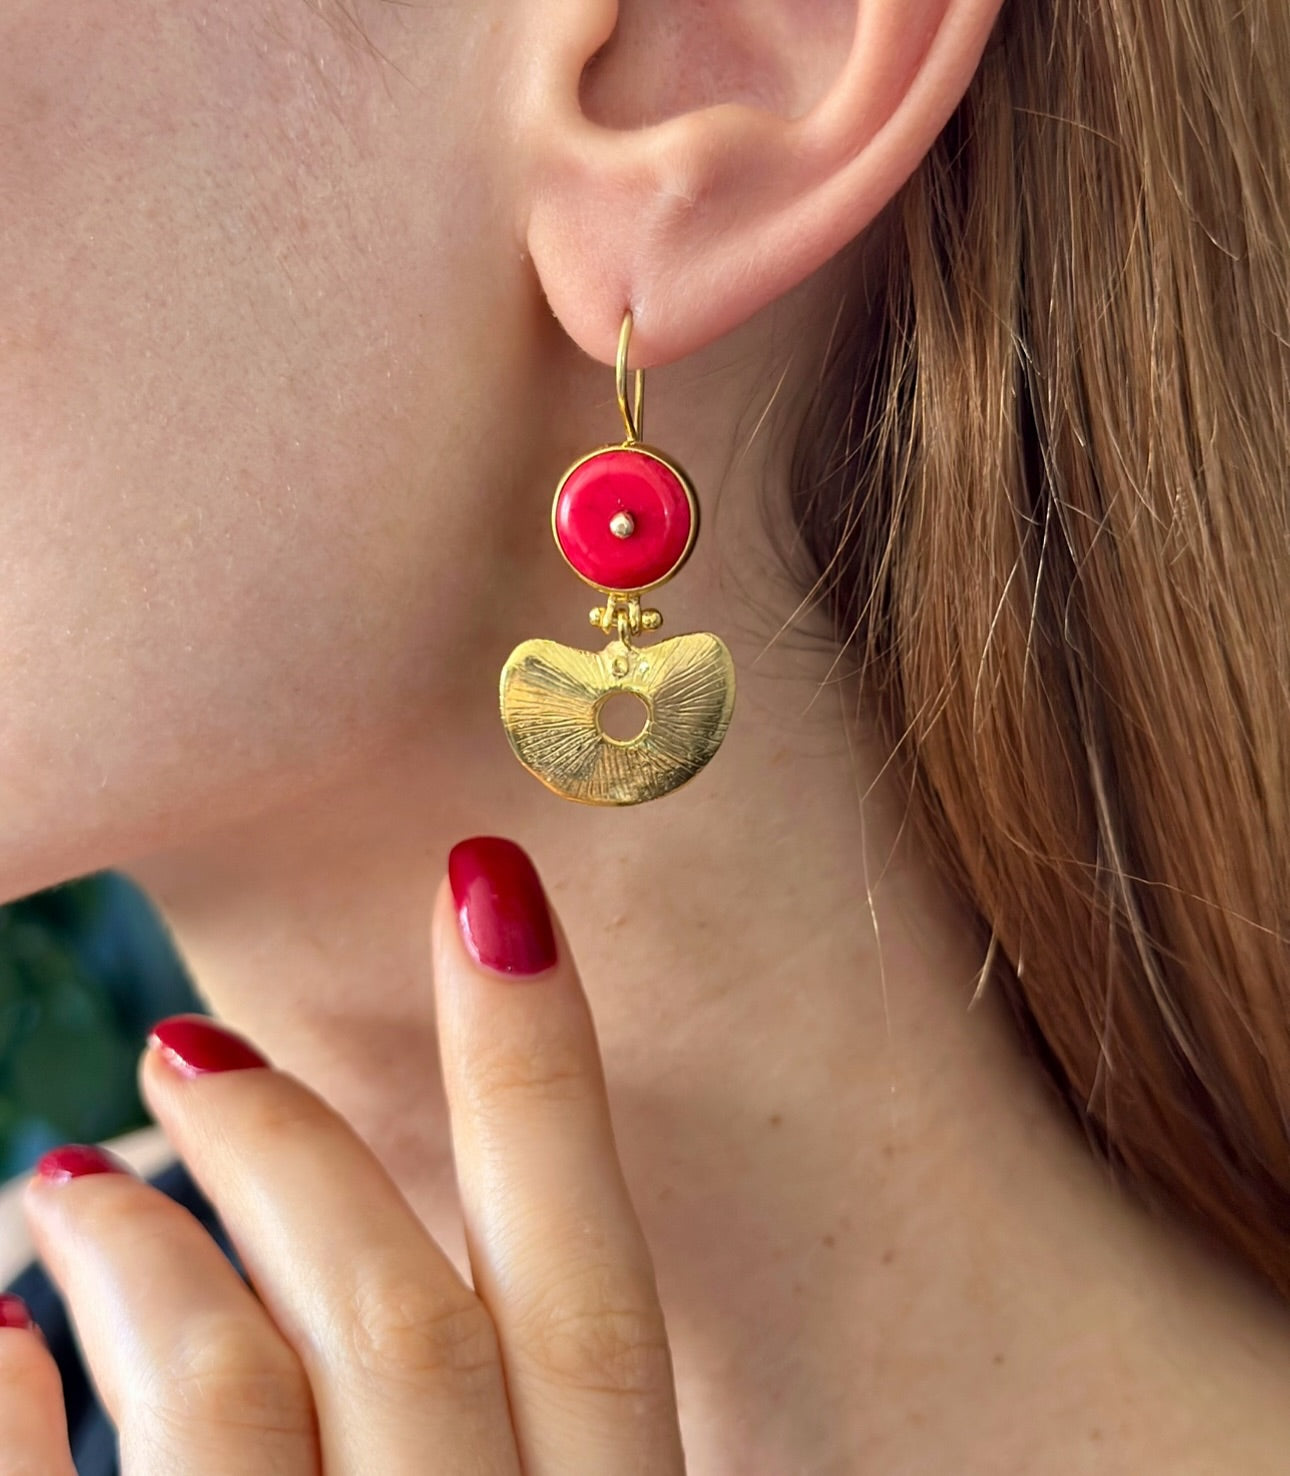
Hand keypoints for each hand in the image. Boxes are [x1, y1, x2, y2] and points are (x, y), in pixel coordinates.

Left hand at [0, 836, 686, 1474]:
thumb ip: (530, 1414)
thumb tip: (402, 1231)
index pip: (593, 1303)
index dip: (546, 1079)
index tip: (488, 884)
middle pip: (400, 1319)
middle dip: (292, 1146)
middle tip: (189, 1049)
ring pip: (228, 1393)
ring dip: (142, 1250)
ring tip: (70, 1185)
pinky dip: (17, 1412)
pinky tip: (2, 1343)